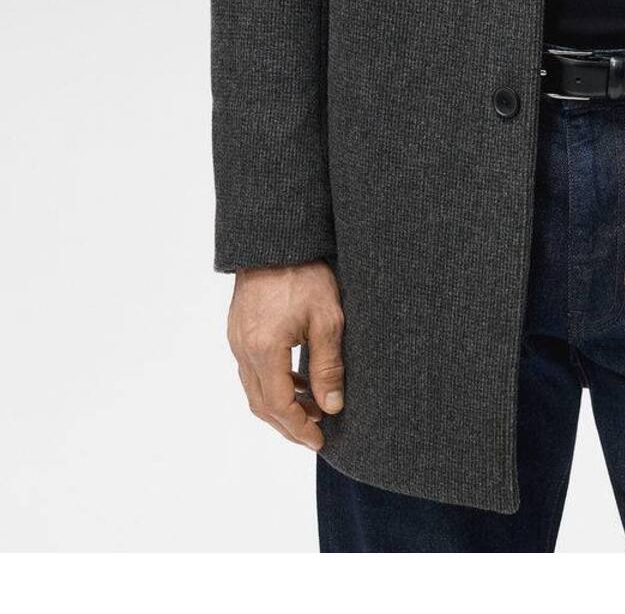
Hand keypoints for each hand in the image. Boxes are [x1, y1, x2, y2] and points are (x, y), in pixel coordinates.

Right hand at [226, 260, 344, 450]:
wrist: (275, 240)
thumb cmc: (304, 274)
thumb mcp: (327, 319)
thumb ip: (328, 366)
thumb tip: (332, 406)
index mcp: (264, 350)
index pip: (279, 406)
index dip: (299, 428)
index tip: (319, 440)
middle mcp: (244, 349)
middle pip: (262, 404)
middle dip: (289, 425)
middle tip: (316, 433)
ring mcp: (237, 340)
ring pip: (255, 389)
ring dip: (281, 405)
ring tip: (313, 407)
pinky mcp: (239, 330)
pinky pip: (252, 370)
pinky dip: (273, 384)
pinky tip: (297, 380)